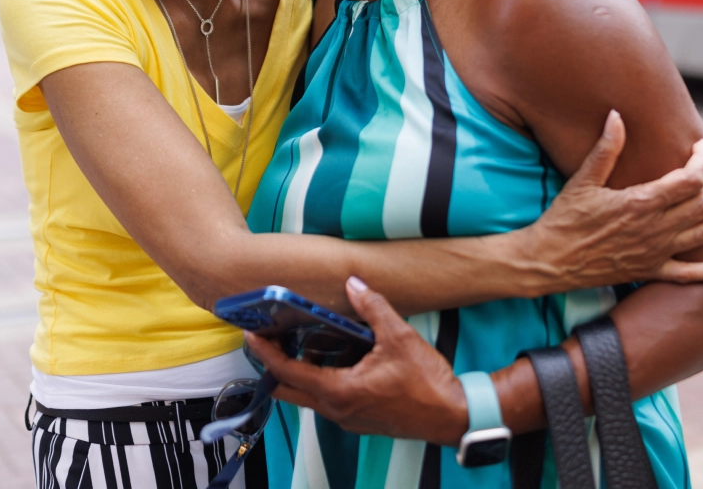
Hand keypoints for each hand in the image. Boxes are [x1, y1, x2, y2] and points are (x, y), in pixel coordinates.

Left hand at [245, 277, 469, 446]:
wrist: (452, 416)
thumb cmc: (427, 383)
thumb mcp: (399, 338)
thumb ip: (373, 308)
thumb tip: (353, 283)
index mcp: (338, 391)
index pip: (286, 372)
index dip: (265, 352)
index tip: (250, 334)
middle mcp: (335, 410)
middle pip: (288, 389)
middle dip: (275, 364)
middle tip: (270, 337)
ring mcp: (346, 418)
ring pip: (308, 395)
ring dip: (301, 371)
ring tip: (305, 340)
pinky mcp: (358, 419)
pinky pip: (327, 399)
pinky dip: (322, 379)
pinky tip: (336, 357)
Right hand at [524, 110, 702, 288]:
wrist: (549, 261)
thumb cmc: (563, 219)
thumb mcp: (583, 180)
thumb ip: (606, 149)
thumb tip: (617, 115)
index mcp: (640, 203)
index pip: (688, 179)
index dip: (702, 161)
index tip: (702, 147)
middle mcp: (654, 229)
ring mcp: (655, 253)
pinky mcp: (650, 271)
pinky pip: (689, 275)